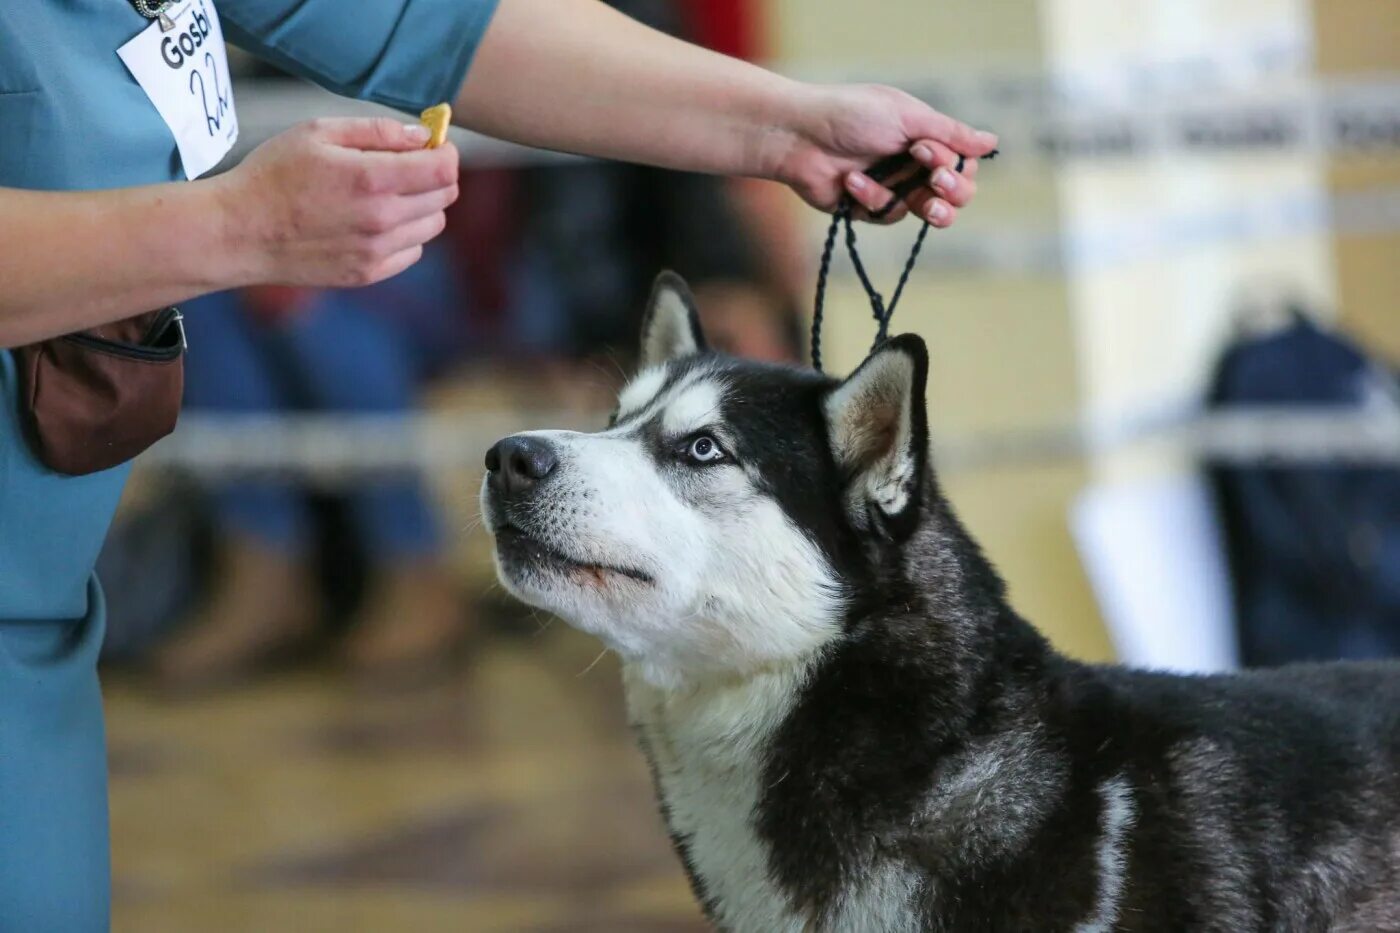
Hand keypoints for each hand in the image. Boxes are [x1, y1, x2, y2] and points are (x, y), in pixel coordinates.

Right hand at [214, 117, 459, 287]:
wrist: (238, 232)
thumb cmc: (273, 175)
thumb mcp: (317, 133)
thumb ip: (377, 131)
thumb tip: (422, 136)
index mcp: (372, 180)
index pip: (444, 170)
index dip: (445, 152)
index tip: (432, 146)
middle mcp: (382, 219)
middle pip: (445, 197)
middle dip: (434, 176)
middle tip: (407, 165)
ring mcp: (377, 251)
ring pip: (432, 225)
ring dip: (421, 206)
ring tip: (386, 194)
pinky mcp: (368, 274)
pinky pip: (412, 252)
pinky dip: (405, 235)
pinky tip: (374, 221)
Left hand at [772, 84, 996, 226]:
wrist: (801, 136)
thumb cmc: (851, 115)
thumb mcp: (906, 117)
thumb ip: (949, 134)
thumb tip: (992, 141)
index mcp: (927, 138)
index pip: (964, 164)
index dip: (954, 166)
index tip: (925, 152)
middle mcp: (915, 165)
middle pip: (955, 196)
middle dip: (950, 193)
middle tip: (934, 183)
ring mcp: (894, 188)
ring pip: (925, 212)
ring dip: (911, 198)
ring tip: (912, 195)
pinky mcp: (870, 208)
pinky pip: (887, 214)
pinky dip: (871, 197)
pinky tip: (850, 181)